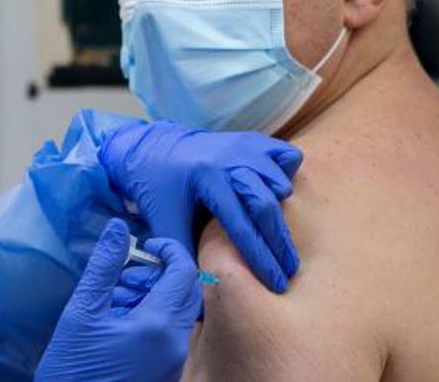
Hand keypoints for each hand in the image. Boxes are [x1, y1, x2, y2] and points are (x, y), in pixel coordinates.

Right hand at [36, 219, 199, 381]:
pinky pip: (170, 335)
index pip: (184, 272)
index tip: (145, 245)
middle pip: (186, 292)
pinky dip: (151, 319)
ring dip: (153, 297)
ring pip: (177, 314)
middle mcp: (174, 344)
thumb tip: (118, 229)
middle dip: (160, 274)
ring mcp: (173, 362)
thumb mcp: (82, 312)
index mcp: (158, 325)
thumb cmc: (74, 368)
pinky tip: (118, 324)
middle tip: (127, 275)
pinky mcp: (166, 374)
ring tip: (114, 301)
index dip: (169, 249)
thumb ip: (104, 267)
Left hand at [100, 121, 302, 291]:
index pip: (242, 224)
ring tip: (278, 238)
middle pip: (266, 205)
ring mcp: (242, 146)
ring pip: (278, 181)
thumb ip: (182, 255)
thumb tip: (199, 296)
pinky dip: (286, 174)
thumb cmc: (155, 187)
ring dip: (281, 210)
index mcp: (207, 179)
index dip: (260, 257)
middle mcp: (229, 159)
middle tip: (288, 270)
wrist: (150, 148)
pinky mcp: (250, 140)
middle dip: (279, 243)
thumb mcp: (164, 221)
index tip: (275, 281)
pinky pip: (283, 155)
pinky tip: (278, 193)